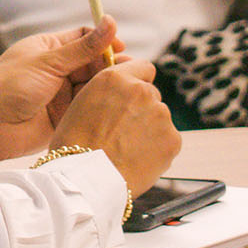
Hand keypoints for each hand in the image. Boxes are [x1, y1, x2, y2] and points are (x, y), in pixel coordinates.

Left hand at [0, 18, 123, 163]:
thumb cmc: (8, 87)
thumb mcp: (47, 63)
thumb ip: (82, 48)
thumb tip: (110, 22)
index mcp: (49, 48)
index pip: (84, 38)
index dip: (103, 41)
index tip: (120, 48)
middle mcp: (57, 70)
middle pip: (94, 62)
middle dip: (111, 65)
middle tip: (131, 71)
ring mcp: (62, 94)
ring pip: (94, 85)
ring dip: (109, 86)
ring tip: (128, 87)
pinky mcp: (66, 116)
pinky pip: (89, 107)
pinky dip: (102, 105)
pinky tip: (117, 105)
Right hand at [48, 61, 179, 196]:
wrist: (85, 180)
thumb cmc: (74, 147)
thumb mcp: (81, 105)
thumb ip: (107, 95)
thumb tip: (120, 99)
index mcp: (114, 79)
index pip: (143, 67)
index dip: (137, 82)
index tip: (131, 96)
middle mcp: (141, 91)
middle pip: (150, 95)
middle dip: (141, 110)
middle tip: (122, 131)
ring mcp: (160, 114)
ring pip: (159, 118)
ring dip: (149, 130)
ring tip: (126, 149)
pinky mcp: (173, 139)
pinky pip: (168, 140)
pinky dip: (157, 149)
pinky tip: (137, 159)